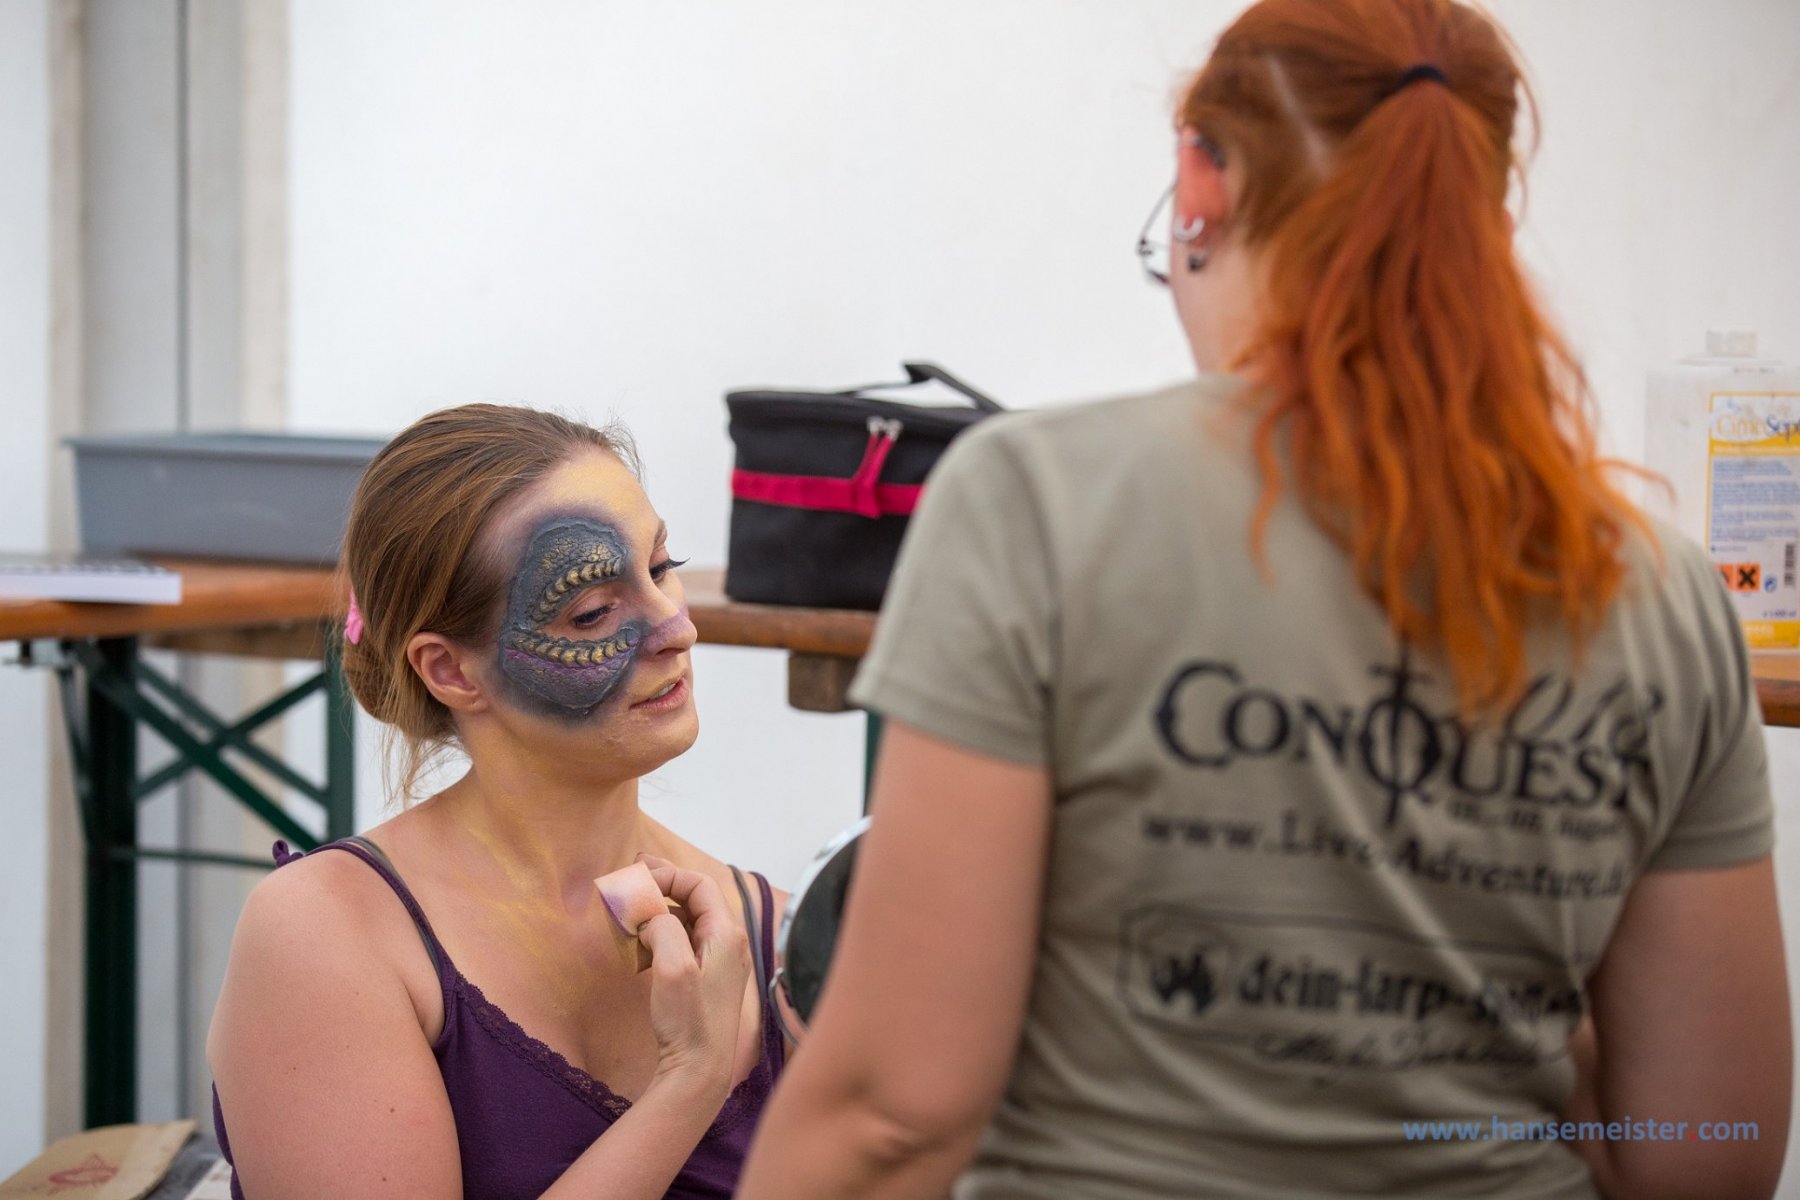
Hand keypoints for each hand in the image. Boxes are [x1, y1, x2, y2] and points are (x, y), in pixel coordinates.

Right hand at [633, 853, 752, 1099]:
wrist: (700, 1071)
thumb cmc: (690, 1021)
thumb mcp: (672, 967)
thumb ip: (663, 926)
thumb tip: (652, 915)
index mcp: (727, 934)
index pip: (699, 885)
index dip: (667, 876)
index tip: (637, 879)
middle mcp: (728, 943)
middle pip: (694, 900)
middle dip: (662, 888)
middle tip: (633, 879)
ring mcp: (719, 962)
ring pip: (686, 922)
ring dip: (657, 916)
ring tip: (629, 919)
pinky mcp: (706, 980)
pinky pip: (682, 945)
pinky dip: (660, 939)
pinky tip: (640, 953)